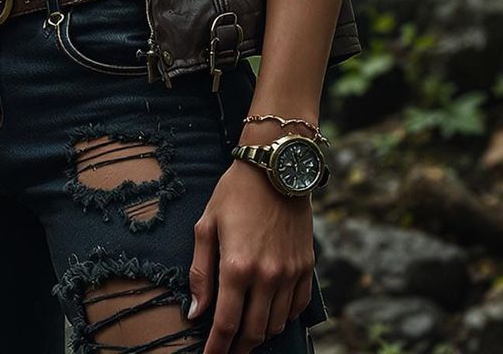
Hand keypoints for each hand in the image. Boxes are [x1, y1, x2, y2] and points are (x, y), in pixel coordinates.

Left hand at [188, 138, 314, 353]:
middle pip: (254, 332)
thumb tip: (195, 313)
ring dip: (260, 335)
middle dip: (238, 347)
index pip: (226, 323)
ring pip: (276, 324)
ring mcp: (291, 273)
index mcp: (237, 266)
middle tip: (226, 350)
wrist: (276, 167)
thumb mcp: (207, 225)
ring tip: (245, 334)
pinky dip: (283, 318)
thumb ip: (200, 272)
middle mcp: (267, 275)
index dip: (217, 348)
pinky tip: (270, 314)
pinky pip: (297, 308)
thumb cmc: (235, 193)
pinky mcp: (307, 267)